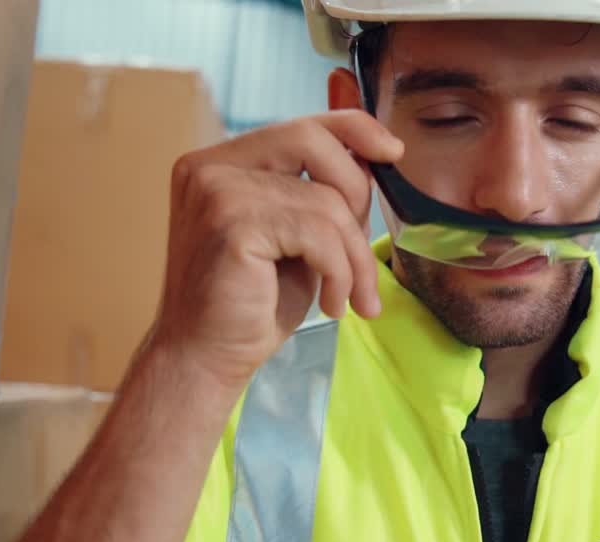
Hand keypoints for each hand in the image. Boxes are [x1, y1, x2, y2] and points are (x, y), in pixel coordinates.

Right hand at [147, 109, 403, 394]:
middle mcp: (210, 166)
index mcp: (221, 162)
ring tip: (350, 296)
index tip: (394, 151)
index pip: (300, 125)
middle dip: (357, 193)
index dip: (354, 128)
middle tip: (362, 255)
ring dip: (353, 256)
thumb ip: (319, 191)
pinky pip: (318, 233)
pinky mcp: (231, 224)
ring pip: (325, 200)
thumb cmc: (252, 303)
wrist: (205, 359)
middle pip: (312, 141)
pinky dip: (339, 272)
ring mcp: (216, 191)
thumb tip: (375, 149)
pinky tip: (331, 303)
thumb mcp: (295, 236)